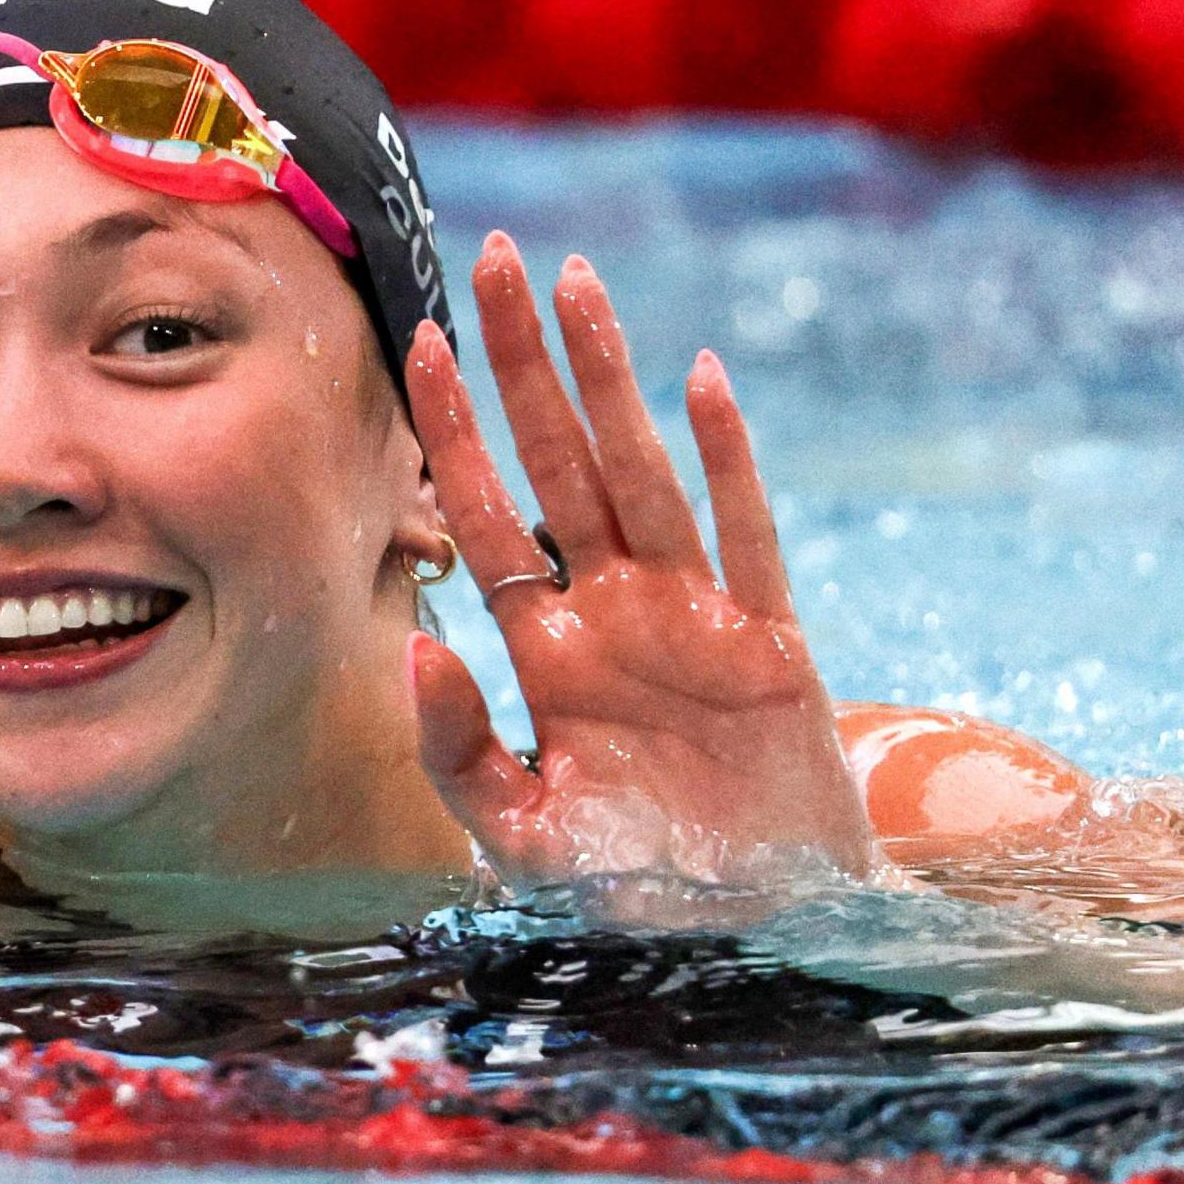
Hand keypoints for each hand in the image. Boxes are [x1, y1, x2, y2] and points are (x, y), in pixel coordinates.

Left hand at [403, 233, 878, 916]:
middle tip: (497, 257)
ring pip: (642, 472)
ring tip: (577, 283)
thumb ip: (460, 752)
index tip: (420, 341)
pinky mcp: (770, 642)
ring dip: (608, 379)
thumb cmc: (639, 885)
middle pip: (558, 462)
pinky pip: (746, 534)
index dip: (453, 433)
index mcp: (549, 651)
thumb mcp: (526, 838)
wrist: (762, 926)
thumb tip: (413, 650)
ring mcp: (693, 617)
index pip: (487, 517)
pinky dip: (727, 460)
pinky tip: (700, 381)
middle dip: (523, 364)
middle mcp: (615, 612)